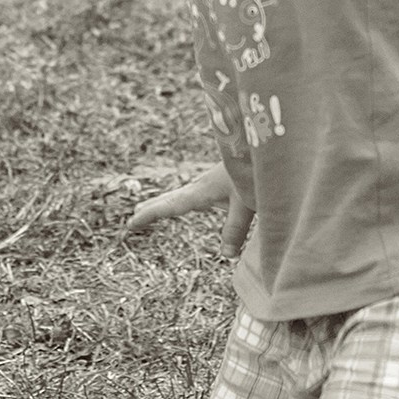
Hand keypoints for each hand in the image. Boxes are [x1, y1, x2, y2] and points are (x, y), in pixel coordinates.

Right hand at [125, 163, 251, 255]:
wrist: (267, 142)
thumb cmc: (257, 170)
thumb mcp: (247, 202)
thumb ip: (235, 229)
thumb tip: (226, 256)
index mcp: (202, 190)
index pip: (171, 206)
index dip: (150, 215)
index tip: (130, 223)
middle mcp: (202, 186)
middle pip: (171, 199)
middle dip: (152, 209)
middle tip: (132, 220)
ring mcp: (211, 182)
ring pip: (182, 195)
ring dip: (165, 203)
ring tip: (150, 208)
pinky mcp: (222, 181)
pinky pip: (196, 195)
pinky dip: (184, 201)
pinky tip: (193, 204)